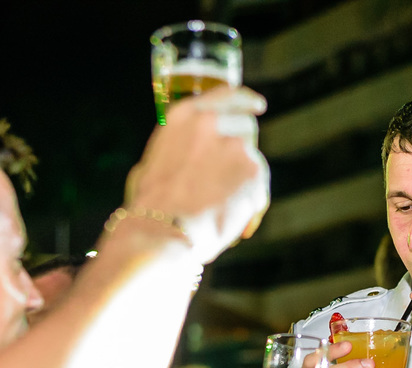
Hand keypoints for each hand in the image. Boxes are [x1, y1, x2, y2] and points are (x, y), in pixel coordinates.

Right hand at [124, 86, 270, 263]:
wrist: (160, 231)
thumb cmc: (151, 206)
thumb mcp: (156, 161)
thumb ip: (183, 149)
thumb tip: (197, 159)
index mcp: (184, 116)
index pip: (224, 94)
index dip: (245, 100)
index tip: (258, 105)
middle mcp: (211, 123)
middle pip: (246, 125)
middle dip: (245, 149)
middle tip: (234, 176)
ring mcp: (234, 144)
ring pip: (255, 159)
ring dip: (246, 179)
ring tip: (225, 205)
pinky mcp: (253, 170)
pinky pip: (260, 185)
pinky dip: (252, 202)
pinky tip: (235, 219)